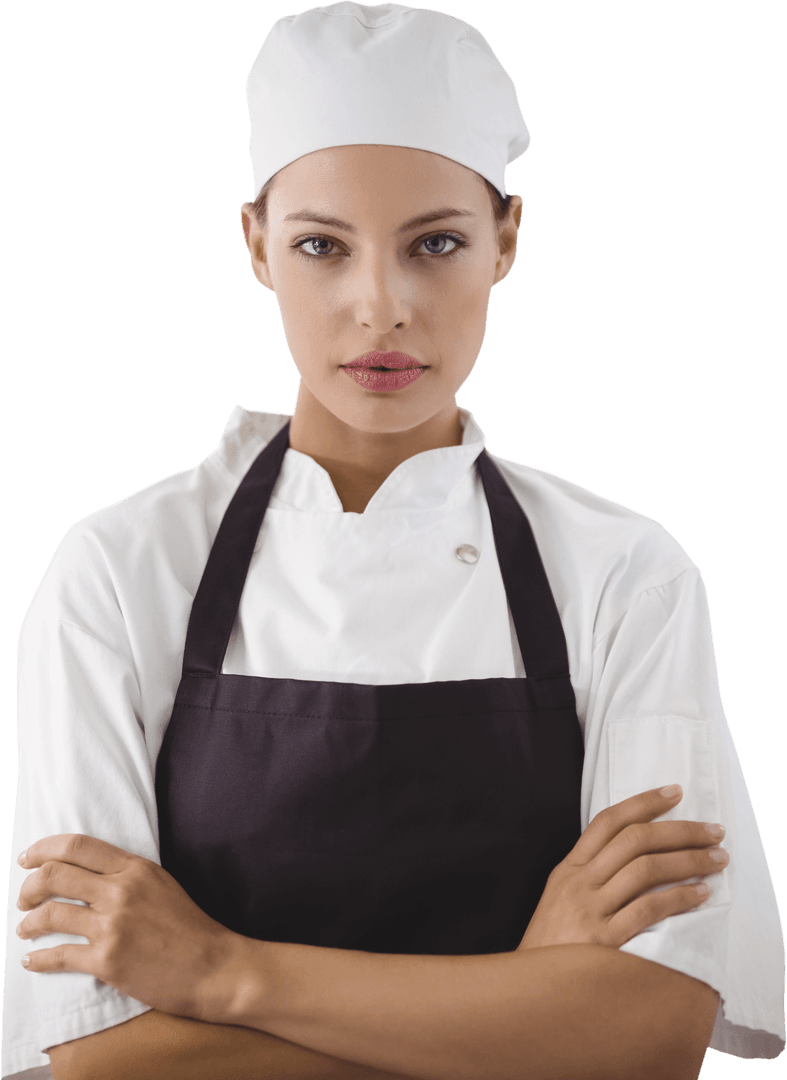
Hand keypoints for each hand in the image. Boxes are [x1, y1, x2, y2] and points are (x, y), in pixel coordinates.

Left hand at [15, 834, 240, 1021]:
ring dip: (28, 922)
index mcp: (135, 868)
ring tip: (25, 929)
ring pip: (50, 914)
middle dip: (28, 887)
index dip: (43, 848)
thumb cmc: (190, 928)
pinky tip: (32, 961)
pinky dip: (37, 959)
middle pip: (54, 875)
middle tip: (23, 899)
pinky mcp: (108, 961)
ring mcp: (113, 926)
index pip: (77, 845)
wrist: (214, 967)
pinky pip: (58, 956)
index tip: (27, 857)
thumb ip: (127, 875)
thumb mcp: (162, 885)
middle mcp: (121, 891)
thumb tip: (87, 875)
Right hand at [518, 784, 728, 951]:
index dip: (644, 802)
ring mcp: (591, 910)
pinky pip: (649, 910)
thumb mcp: (559, 898)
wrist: (528, 992)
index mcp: (569, 868)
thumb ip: (590, 875)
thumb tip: (634, 855)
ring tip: (716, 859)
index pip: (608, 821)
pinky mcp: (605, 941)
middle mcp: (579, 882)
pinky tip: (701, 894)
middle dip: (680, 830)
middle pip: (635, 840)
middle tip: (713, 831)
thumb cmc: (552, 947)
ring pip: (646, 869)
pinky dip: (679, 898)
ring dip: (689, 861)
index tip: (675, 793)